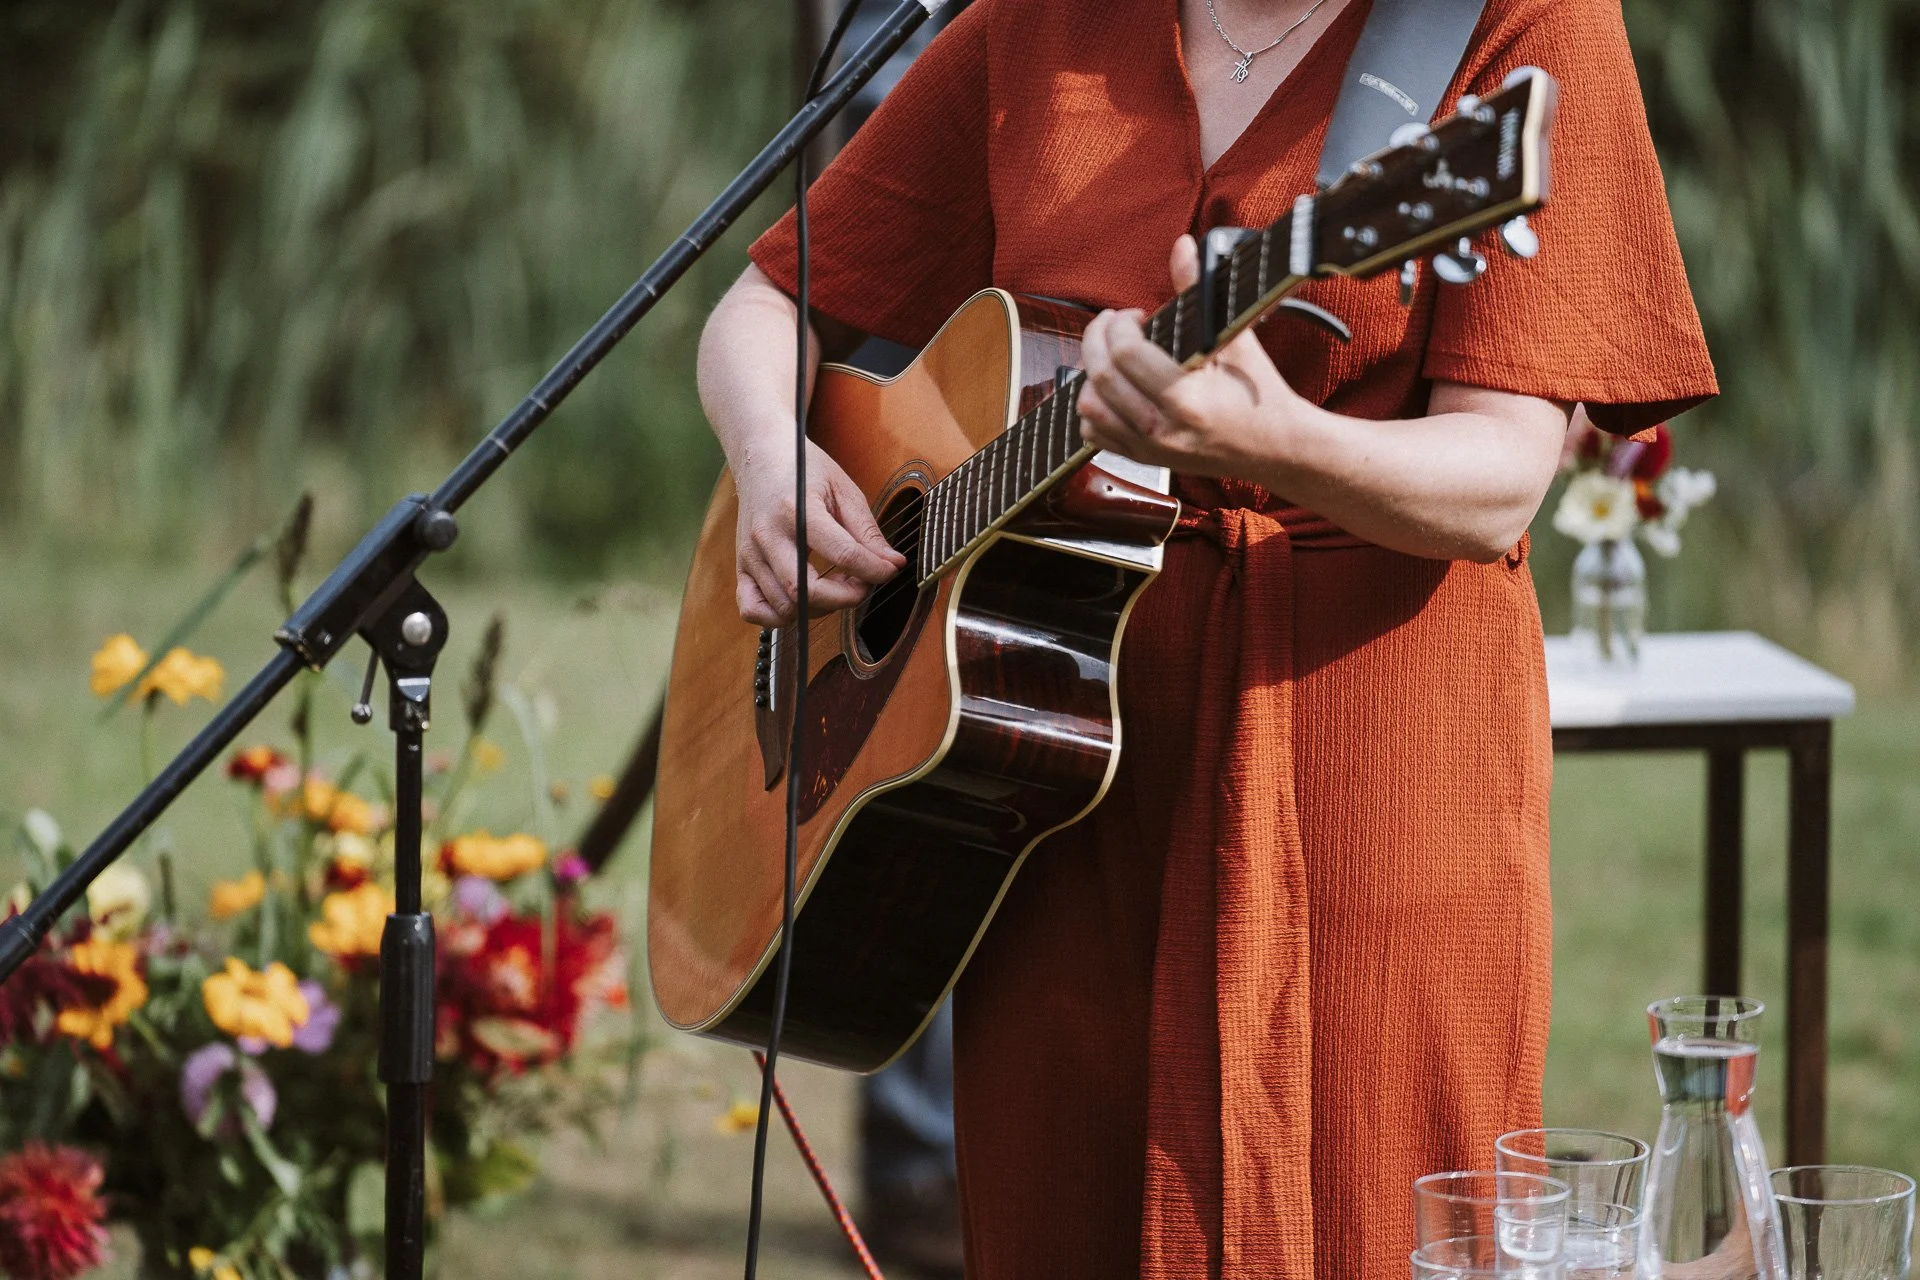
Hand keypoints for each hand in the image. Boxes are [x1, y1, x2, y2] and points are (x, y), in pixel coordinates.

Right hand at [731, 436, 904, 627]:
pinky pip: (753, 610)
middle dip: (846, 597)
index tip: (889, 570)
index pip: (842, 554)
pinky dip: (779, 617)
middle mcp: (767, 535)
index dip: (874, 570)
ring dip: (820, 607)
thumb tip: (893, 565)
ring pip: (784, 606)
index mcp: (797, 509)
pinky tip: (802, 600)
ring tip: (836, 585)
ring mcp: (750, 554)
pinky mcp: (741, 567)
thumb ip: (867, 531)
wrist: (762, 456)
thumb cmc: (805, 470)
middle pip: (806, 590)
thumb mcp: (844, 490)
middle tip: (863, 583)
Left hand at [1076, 235, 1312, 479]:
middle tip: (1110, 325)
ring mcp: (1150, 448)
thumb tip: (1182, 247)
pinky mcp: (1144, 459)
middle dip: (1096, 340)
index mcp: (1187, 398)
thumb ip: (1199, 291)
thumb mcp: (1234, 338)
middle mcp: (1163, 428)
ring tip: (1112, 356)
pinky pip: (1094, 433)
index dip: (1120, 325)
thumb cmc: (1259, 392)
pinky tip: (1113, 388)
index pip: (1125, 354)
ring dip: (1092, 374)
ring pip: (1089, 407)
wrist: (1275, 446)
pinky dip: (1093, 407)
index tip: (1134, 315)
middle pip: (1100, 377)